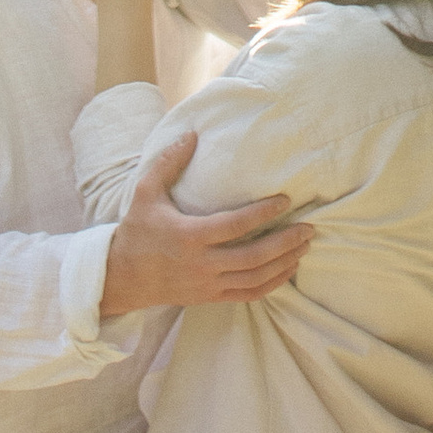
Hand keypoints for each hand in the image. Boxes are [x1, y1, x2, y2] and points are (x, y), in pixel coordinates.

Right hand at [101, 128, 311, 319]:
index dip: (263, 213)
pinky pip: (248, 295)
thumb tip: (193, 134)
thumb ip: (169, 162)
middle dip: (285, 242)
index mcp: (189, 236)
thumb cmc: (138, 230)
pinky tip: (288, 270)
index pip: (235, 225)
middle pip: (253, 257)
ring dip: (284, 263)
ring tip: (304, 246)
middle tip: (308, 228)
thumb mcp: (146, 192)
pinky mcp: (210, 298)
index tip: (285, 200)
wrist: (124, 277)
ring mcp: (208, 285)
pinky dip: (272, 284)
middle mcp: (202, 264)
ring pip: (255, 278)